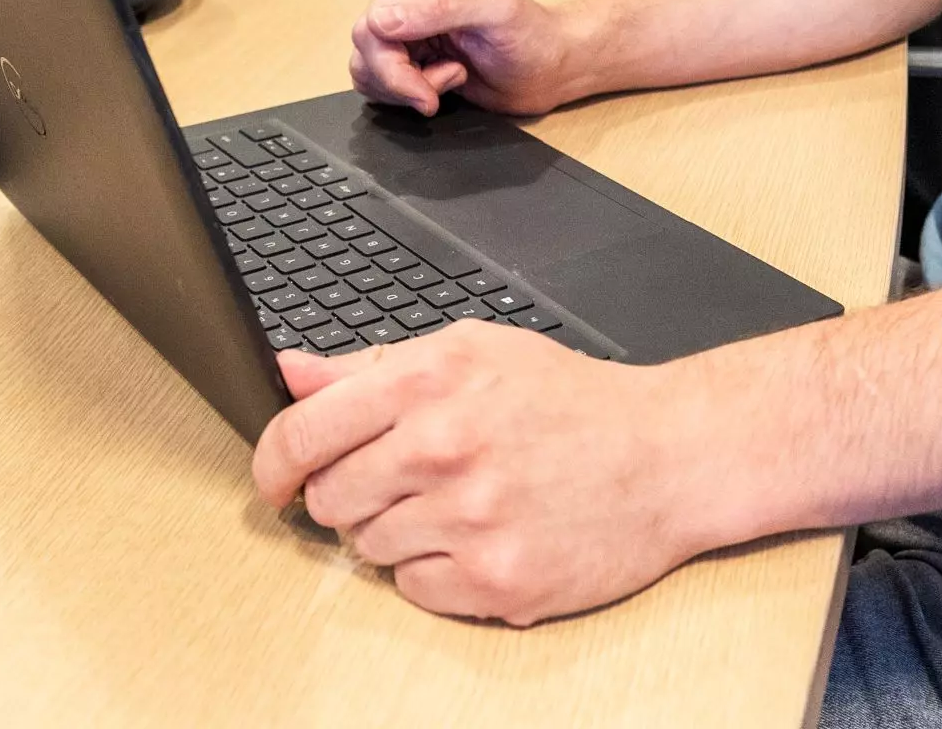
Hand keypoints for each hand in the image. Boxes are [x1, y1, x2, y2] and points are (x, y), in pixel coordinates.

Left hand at [253, 324, 708, 625]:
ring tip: (454, 504)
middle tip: (396, 483)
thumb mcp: (471, 352)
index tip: (274, 478)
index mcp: (429, 380)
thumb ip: (372, 366)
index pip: (303, 432)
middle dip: (349, 495)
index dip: (274, 462)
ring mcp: (471, 519)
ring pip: (369, 548)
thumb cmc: (570, 401)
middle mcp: (443, 447)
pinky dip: (434, 572)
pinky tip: (477, 539)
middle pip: (331, 499)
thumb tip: (289, 370)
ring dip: (396, 532)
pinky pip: (415, 589)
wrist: (667, 455)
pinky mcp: (498, 580)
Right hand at [350, 0, 584, 115]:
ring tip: (448, 80)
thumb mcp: (493, 10)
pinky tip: (440, 88)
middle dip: (398, 80)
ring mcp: (405, 34)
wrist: (549, 68)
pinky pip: (377, 85)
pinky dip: (403, 97)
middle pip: (365, 47)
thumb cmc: (531, 33)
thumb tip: (381, 20)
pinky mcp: (409, 64)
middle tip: (434, 94)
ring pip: (366, 68)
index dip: (391, 62)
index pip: (374, 21)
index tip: (426, 87)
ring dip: (403, 89)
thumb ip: (438, 8)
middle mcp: (404, 1)